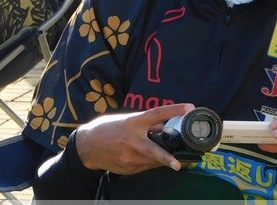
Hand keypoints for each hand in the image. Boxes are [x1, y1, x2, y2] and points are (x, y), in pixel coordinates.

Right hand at [75, 103, 194, 174]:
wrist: (88, 145)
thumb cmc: (107, 129)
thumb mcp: (126, 120)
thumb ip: (144, 124)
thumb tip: (163, 127)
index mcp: (133, 123)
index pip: (156, 114)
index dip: (173, 110)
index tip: (188, 108)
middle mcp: (132, 141)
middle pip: (153, 151)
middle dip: (167, 158)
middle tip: (179, 164)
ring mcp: (129, 157)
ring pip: (152, 161)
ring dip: (160, 158)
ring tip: (162, 155)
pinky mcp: (128, 169)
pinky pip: (145, 167)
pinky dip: (148, 162)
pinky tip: (142, 157)